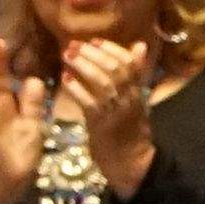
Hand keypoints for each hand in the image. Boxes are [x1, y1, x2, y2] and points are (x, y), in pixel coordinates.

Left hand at [59, 38, 157, 193]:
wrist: (131, 162)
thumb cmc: (129, 130)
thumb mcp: (136, 99)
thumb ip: (135, 74)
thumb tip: (139, 46)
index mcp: (138, 92)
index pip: (131, 64)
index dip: (113, 49)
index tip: (96, 41)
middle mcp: (129, 99)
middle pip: (116, 69)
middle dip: (94, 54)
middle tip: (74, 44)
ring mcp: (116, 111)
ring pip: (103, 82)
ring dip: (84, 66)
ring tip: (67, 56)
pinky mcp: (101, 124)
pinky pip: (88, 102)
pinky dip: (76, 88)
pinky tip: (65, 79)